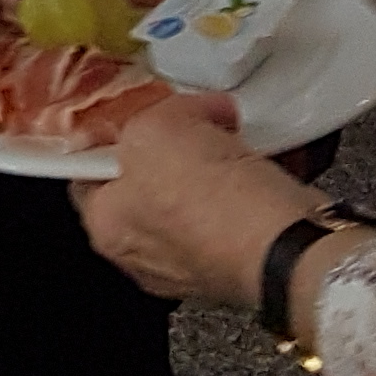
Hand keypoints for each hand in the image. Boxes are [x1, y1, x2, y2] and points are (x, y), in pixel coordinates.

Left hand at [71, 94, 321, 305]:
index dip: (113, 135)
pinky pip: (241, 207)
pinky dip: (253, 180)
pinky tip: (263, 158)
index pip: (90, 173)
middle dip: (175, 143)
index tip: (134, 113)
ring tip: (233, 134)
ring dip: (218, 157)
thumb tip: (175, 116)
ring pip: (199, 192)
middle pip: (149, 179)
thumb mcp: (156, 127)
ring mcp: (197, 261)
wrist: (285, 246)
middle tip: (193, 120)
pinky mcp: (243, 260)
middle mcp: (146, 254)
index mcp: (107, 226)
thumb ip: (151, 115)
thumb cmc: (209, 202)